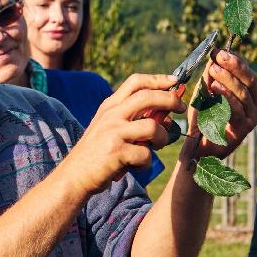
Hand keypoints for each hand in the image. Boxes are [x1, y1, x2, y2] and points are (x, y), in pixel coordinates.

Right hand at [66, 74, 186, 194]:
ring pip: (152, 127)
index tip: (174, 81)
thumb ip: (134, 120)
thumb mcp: (110, 129)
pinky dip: (146, 163)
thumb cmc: (97, 154)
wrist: (73, 176)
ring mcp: (113, 132)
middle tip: (182, 107)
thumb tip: (167, 115)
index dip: (158, 79)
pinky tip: (137, 166)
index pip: (135, 82)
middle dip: (170, 99)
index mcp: (110, 106)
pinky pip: (146, 154)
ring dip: (162, 138)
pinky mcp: (116, 152)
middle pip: (147, 97)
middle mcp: (111, 115)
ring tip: (156, 147)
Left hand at [188, 49, 256, 158]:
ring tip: (213, 69)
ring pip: (243, 93)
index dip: (235, 60)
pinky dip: (225, 96)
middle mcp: (255, 105)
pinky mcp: (244, 128)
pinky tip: (215, 87)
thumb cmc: (203, 118)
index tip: (219, 51)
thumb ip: (211, 76)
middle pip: (249, 80)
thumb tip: (214, 55)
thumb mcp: (206, 92)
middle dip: (234, 66)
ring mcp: (251, 117)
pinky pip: (236, 109)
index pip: (247, 73)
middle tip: (219, 56)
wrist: (198, 146)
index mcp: (250, 95)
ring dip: (227, 79)